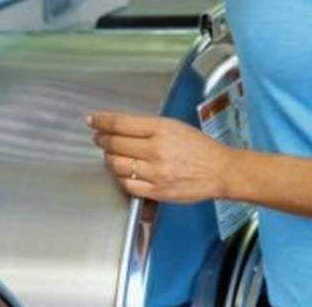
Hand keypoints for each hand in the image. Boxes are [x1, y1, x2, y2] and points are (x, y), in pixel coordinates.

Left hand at [89, 112, 236, 203]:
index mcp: (161, 129)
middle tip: (100, 138)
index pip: (121, 123)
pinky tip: (124, 172)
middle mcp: (156, 150)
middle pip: (115, 144)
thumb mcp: (175, 126)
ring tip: (112, 155)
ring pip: (117, 165)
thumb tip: (121, 127)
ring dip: (109, 159)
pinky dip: (121, 177)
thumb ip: (149, 127)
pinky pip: (127, 184)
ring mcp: (155, 172)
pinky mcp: (157, 191)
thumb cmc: (200, 148)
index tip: (92, 120)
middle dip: (102, 140)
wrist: (220, 171)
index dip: (101, 121)